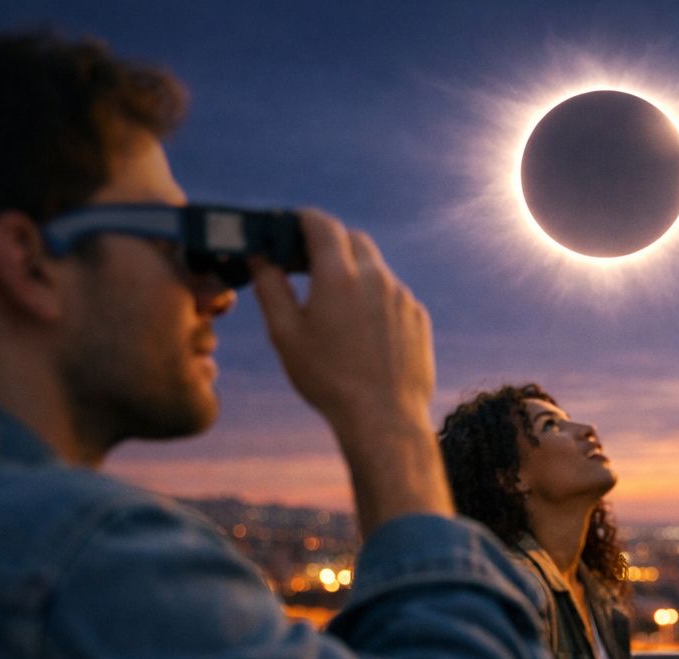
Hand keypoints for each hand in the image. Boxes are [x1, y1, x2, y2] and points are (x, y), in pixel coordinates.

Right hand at [250, 209, 450, 530]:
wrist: (384, 418)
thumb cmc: (328, 379)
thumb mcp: (285, 334)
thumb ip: (270, 286)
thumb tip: (261, 257)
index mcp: (340, 276)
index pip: (322, 225)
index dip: (302, 219)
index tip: (288, 226)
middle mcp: (376, 278)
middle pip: (353, 240)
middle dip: (329, 243)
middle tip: (305, 263)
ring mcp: (402, 297)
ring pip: (375, 269)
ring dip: (352, 273)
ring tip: (332, 304)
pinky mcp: (418, 317)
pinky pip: (392, 295)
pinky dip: (373, 298)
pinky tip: (360, 329)